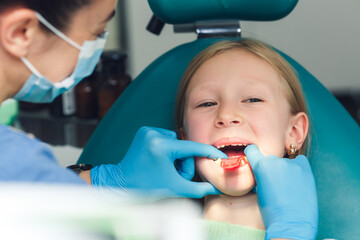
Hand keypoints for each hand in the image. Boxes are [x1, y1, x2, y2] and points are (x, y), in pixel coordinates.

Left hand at [90, 126, 227, 197]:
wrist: (122, 181)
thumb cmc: (147, 186)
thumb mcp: (175, 188)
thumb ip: (198, 189)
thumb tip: (216, 189)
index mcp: (161, 147)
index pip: (192, 148)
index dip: (209, 153)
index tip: (220, 156)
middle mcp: (154, 134)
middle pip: (183, 147)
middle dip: (184, 163)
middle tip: (177, 175)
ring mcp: (148, 130)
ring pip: (176, 142)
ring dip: (176, 156)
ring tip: (167, 168)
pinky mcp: (144, 130)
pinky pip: (165, 137)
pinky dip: (167, 148)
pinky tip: (159, 159)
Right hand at [244, 145, 317, 239]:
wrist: (292, 223)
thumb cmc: (272, 212)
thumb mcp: (259, 192)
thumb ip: (260, 177)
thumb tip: (263, 173)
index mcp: (260, 166)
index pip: (252, 150)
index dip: (252, 154)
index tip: (254, 156)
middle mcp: (275, 161)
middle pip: (270, 159)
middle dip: (270, 168)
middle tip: (274, 183)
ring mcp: (291, 164)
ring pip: (284, 162)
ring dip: (284, 170)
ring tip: (288, 186)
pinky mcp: (305, 168)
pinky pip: (299, 162)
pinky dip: (297, 168)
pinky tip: (298, 180)